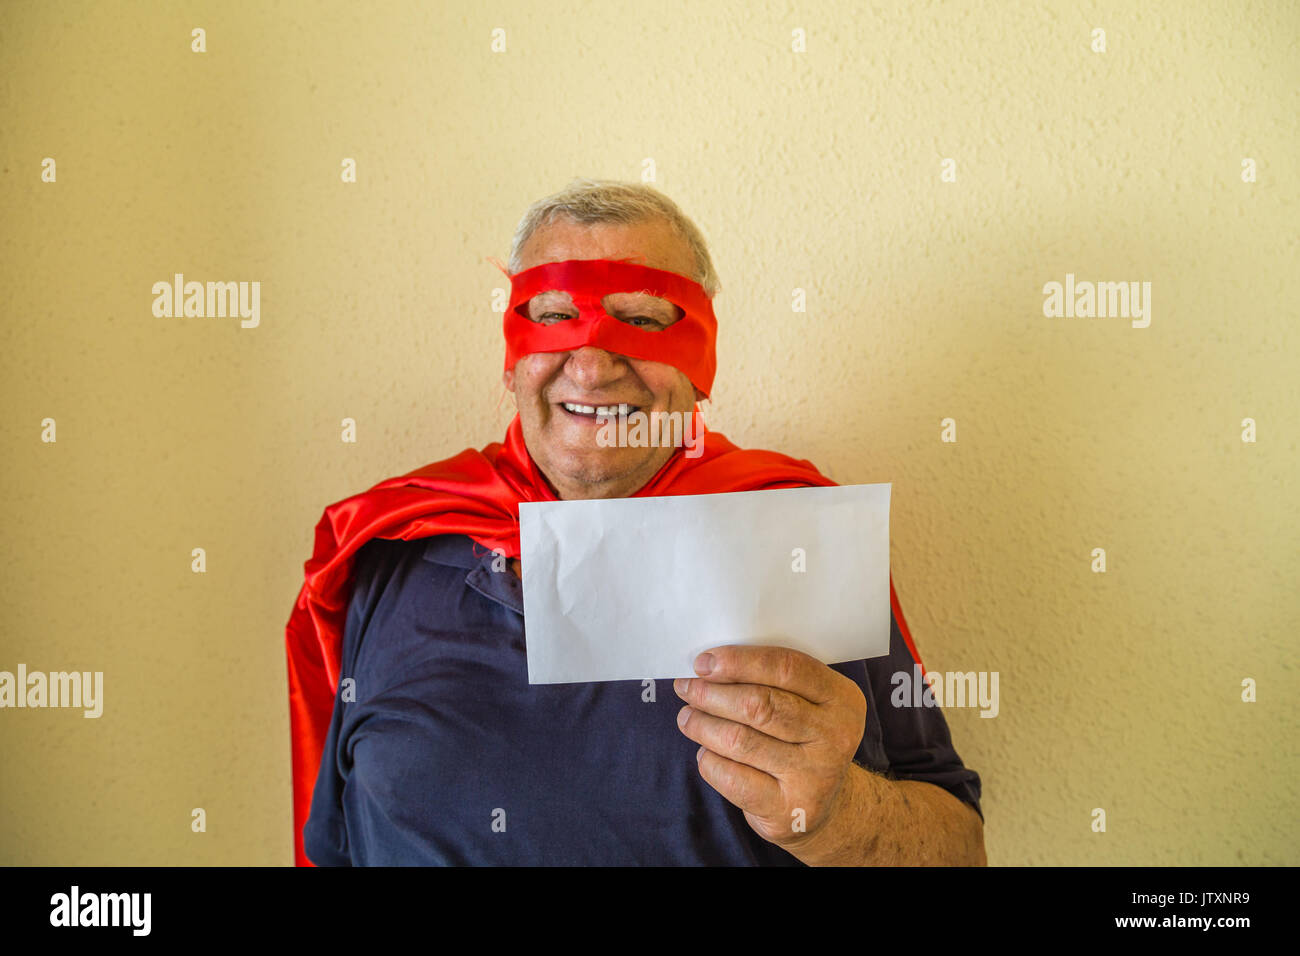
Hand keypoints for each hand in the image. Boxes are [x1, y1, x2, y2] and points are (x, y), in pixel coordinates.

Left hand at [674, 645, 867, 851]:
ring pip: (740, 740)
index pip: (787, 668)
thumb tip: (710, 666)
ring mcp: (814, 776)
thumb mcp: (807, 706)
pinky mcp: (788, 809)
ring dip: (702, 724)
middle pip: (759, 705)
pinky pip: (732, 778)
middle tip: (686, 688)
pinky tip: (705, 751)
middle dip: (712, 693)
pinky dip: (709, 760)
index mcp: (842, 699)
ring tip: (687, 717)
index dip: (740, 662)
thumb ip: (772, 681)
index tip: (703, 662)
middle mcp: (835, 737)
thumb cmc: (801, 742)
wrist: (821, 808)